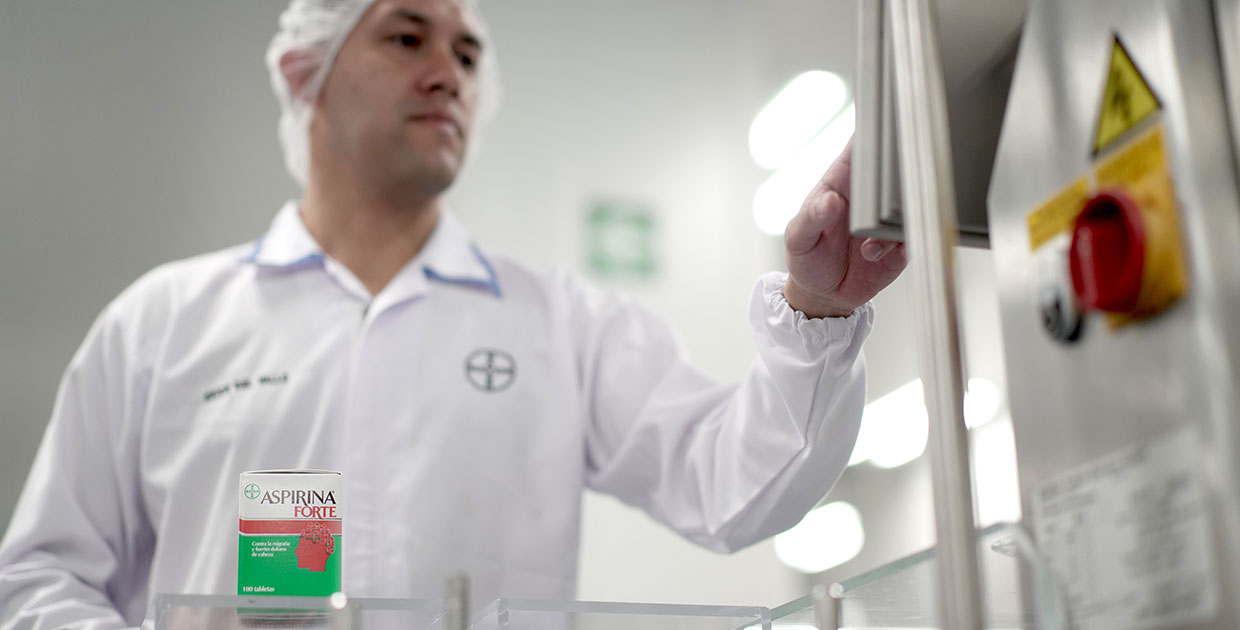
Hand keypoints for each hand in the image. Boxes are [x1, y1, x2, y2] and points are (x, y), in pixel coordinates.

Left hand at [783, 138, 906, 317]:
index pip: (861, 146)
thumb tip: (831, 200)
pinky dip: (904, 242)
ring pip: (911, 201)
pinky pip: (915, 235)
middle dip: (899, 172)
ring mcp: (887, 219)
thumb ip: (811, 217)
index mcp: (843, 181)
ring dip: (897, 217)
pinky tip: (881, 254)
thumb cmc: (806, 258)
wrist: (824, 296)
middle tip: (888, 191)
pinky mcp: (901, 245)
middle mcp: (870, 198)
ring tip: (868, 244)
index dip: (875, 129)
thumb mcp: (797, 238)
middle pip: (895, 169)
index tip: (886, 123)